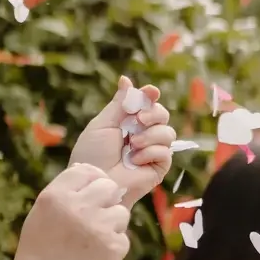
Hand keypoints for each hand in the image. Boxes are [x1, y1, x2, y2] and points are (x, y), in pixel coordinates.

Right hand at [11, 164, 131, 259]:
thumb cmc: (42, 248)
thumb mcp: (43, 212)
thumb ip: (66, 191)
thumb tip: (93, 172)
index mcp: (55, 195)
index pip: (86, 171)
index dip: (91, 181)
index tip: (88, 194)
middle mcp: (77, 207)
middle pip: (109, 187)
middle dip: (106, 200)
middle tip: (94, 216)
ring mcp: (98, 227)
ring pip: (121, 212)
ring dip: (112, 223)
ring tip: (92, 239)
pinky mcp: (114, 246)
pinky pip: (123, 236)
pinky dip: (113, 245)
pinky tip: (96, 254)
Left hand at [70, 79, 176, 206]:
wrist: (95, 179)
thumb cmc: (93, 154)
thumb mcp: (104, 124)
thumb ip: (119, 104)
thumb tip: (126, 79)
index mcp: (129, 122)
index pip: (147, 104)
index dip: (151, 96)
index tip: (151, 91)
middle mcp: (143, 135)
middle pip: (162, 115)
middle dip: (153, 114)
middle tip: (139, 120)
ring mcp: (153, 151)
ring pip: (167, 133)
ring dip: (149, 136)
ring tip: (132, 145)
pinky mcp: (159, 167)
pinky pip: (165, 152)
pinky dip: (150, 153)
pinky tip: (135, 160)